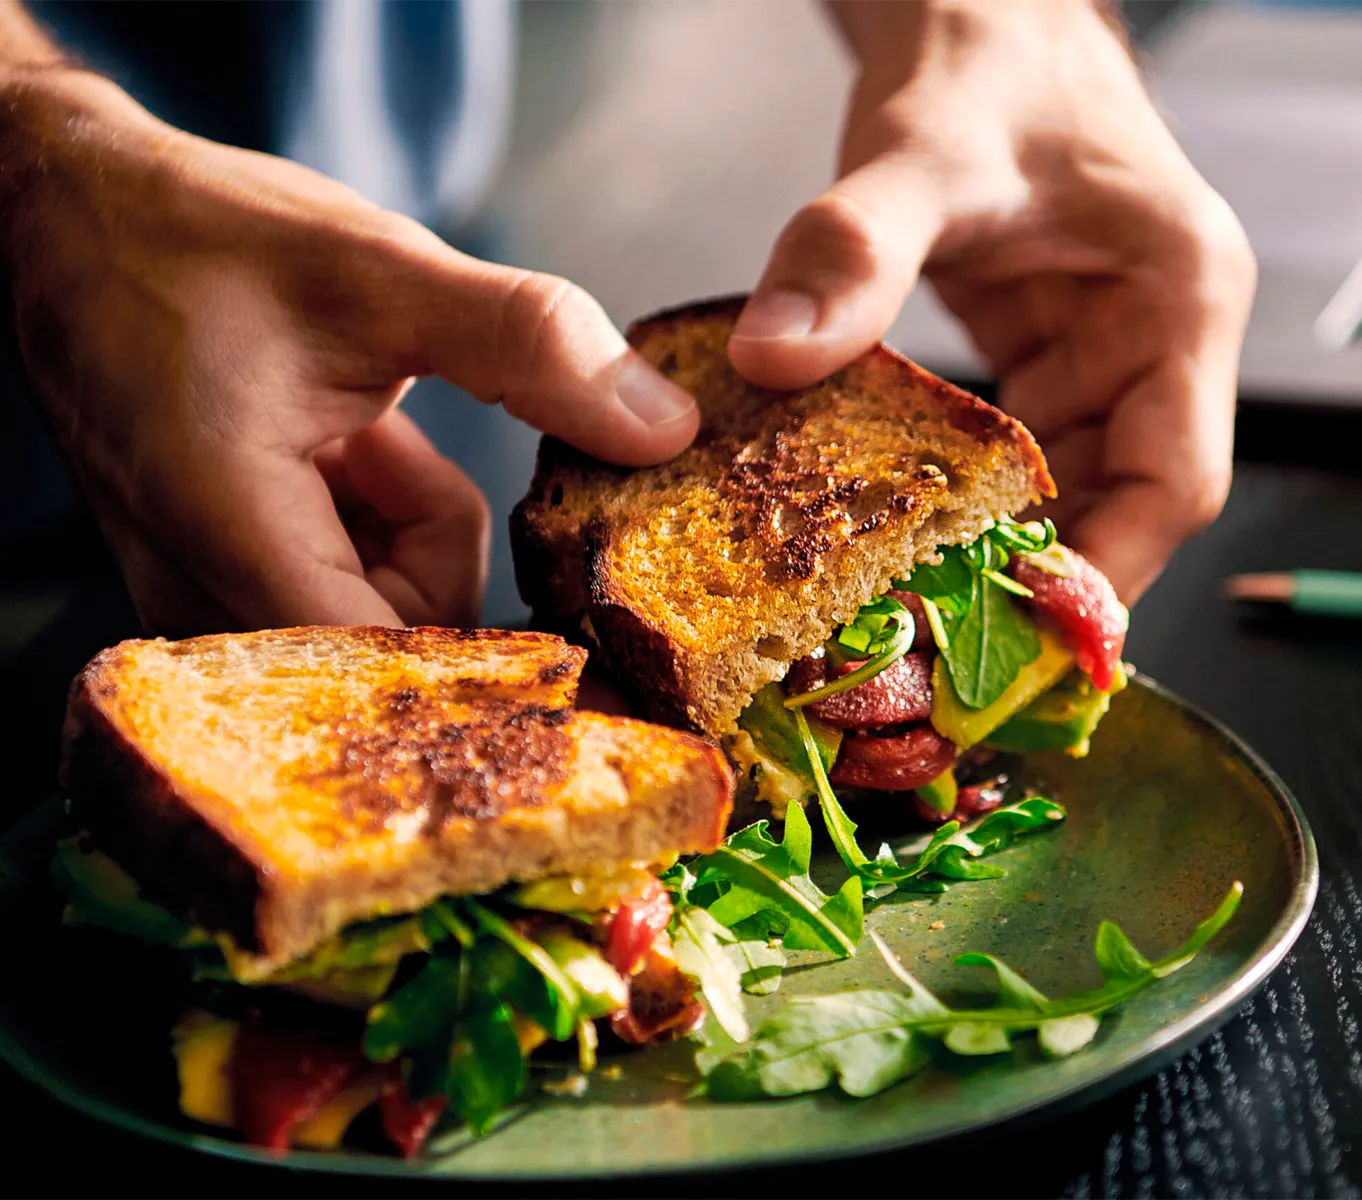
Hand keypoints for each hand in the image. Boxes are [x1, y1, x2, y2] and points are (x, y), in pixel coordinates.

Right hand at [2, 69, 698, 633]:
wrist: (73, 219)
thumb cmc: (199, 239)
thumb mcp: (381, 272)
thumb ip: (530, 346)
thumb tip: (666, 429)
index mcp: (232, 536)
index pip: (402, 676)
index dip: (512, 669)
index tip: (594, 633)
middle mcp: (203, 602)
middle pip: (407, 655)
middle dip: (447, 550)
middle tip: (394, 437)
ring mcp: (210, 600)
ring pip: (391, 622)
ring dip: (411, 527)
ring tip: (353, 427)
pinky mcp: (226, 582)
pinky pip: (354, 593)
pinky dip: (379, 523)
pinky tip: (338, 443)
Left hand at [729, 0, 1254, 602]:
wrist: (978, 9)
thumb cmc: (984, 57)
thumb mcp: (921, 152)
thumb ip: (853, 251)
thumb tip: (773, 359)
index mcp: (1181, 296)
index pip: (1179, 477)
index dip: (1112, 574)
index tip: (1028, 640)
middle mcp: (1157, 338)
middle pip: (1124, 504)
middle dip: (1042, 584)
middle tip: (944, 658)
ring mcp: (1105, 350)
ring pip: (1071, 492)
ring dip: (1000, 557)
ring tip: (916, 626)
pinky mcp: (1047, 354)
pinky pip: (1019, 456)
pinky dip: (968, 507)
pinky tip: (902, 546)